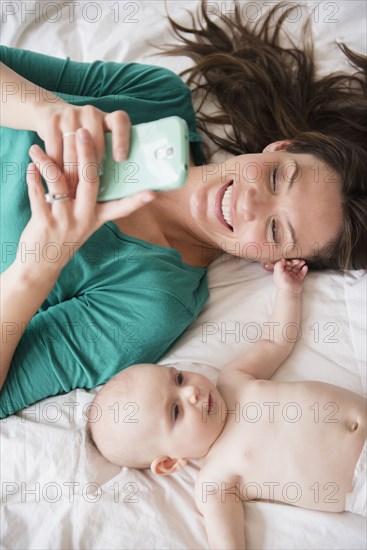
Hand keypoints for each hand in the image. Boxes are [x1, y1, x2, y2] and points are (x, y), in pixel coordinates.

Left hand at [17, 128, 153, 280]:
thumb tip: (87, 172)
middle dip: (86, 153)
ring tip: (36, 148)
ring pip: (58, 181)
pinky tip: (30, 167)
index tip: (153, 193)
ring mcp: (64, 220)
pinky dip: (32, 178)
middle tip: (83, 131)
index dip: (137, 201)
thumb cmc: (63, 239)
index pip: (121, 208)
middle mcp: (83, 218)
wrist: (41, 266)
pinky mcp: (43, 222)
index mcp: (96, 217)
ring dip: (46, 161)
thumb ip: (86, 201)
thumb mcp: (82, 223)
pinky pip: (38, 194)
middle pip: (89, 180)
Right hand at [35, 101, 131, 196]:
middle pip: (94, 147)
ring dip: (72, 177)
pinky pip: (55, 152)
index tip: (120, 159)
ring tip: (72, 195)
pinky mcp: (51, 122)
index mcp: (108, 118)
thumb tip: (120, 187)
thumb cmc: (83, 137)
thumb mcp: (98, 140)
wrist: (50, 112)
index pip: (120, 122)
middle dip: (91, 174)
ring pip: (73, 153)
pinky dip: (55, 169)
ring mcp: (70, 115)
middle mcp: (91, 113)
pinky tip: (56, 182)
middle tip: (89, 196)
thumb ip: (109, 156)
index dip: (122, 139)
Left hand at [273, 259, 307, 293]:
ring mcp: (293, 276)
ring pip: (297, 268)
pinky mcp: (298, 279)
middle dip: (295, 262)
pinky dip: (304, 269)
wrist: (290, 291)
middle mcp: (286, 273)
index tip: (290, 262)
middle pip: (291, 265)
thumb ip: (279, 264)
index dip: (288, 261)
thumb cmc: (283, 282)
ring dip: (300, 264)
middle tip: (298, 260)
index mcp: (281, 271)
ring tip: (303, 262)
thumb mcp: (278, 271)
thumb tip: (283, 259)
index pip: (284, 263)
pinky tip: (305, 267)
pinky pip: (302, 273)